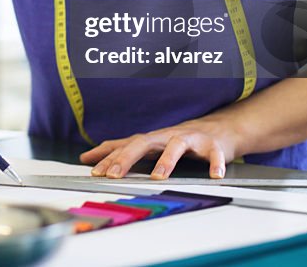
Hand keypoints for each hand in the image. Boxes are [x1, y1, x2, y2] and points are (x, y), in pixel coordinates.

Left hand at [80, 117, 239, 179]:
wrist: (217, 129)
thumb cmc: (178, 139)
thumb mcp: (148, 144)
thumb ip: (120, 150)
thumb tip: (88, 156)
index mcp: (152, 140)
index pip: (126, 146)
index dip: (109, 158)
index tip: (94, 171)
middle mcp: (167, 136)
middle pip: (144, 143)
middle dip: (126, 158)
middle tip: (113, 175)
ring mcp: (191, 139)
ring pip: (176, 145)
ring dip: (167, 160)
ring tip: (158, 177)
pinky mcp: (213, 146)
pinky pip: (215, 154)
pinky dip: (215, 164)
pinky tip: (214, 175)